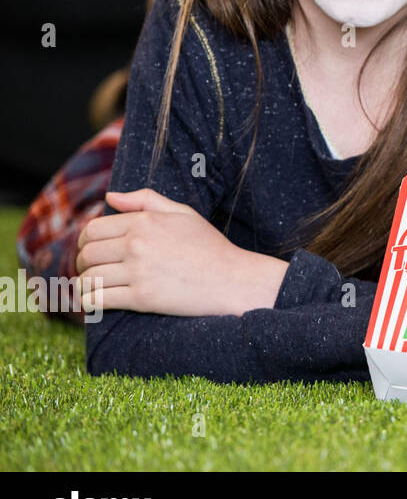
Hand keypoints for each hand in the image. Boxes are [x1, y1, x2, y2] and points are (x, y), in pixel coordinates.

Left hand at [76, 188, 288, 316]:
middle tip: (90, 269)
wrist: (232, 279)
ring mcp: (139, 272)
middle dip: (82, 263)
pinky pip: (98, 300)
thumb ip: (146, 200)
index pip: (93, 229)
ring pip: (89, 278)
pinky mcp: (142, 298)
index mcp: (145, 221)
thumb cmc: (209, 246)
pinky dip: (90, 302)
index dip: (84, 241)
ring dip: (85, 284)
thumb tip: (110, 197)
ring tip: (92, 286)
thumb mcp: (183, 213)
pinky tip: (96, 301)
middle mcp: (138, 244)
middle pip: (87, 254)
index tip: (89, 249)